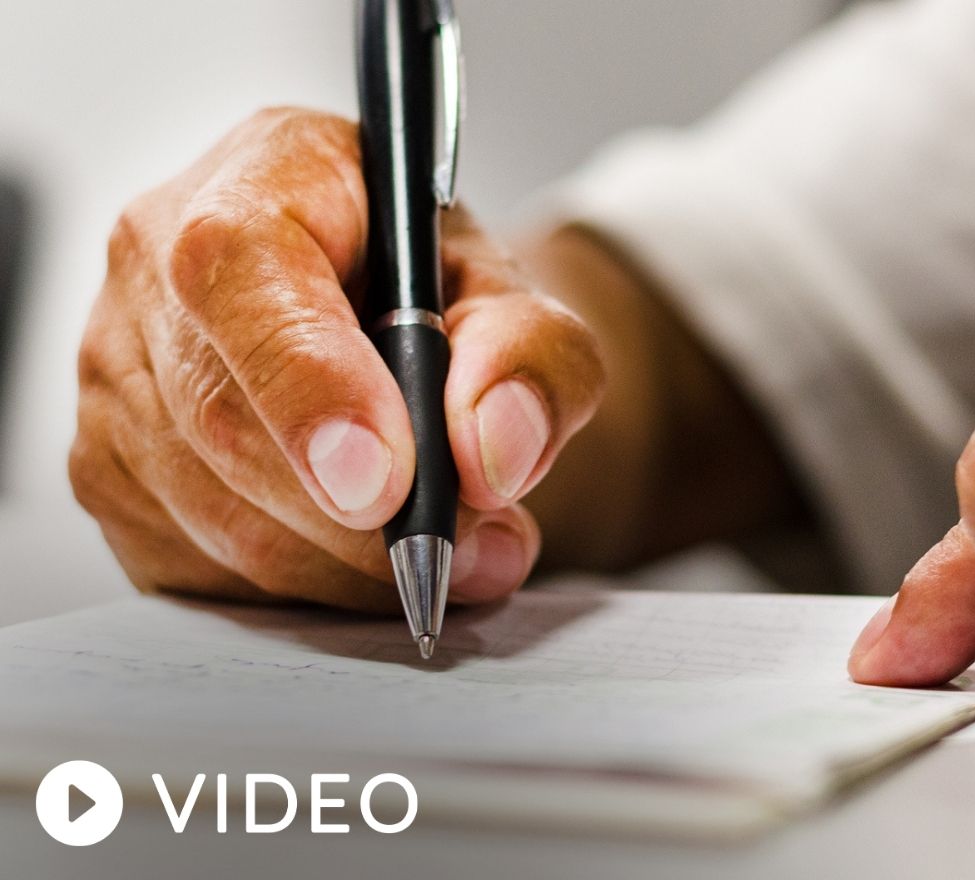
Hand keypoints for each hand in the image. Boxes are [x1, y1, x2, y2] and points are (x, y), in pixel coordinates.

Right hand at [70, 108, 603, 609]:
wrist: (394, 325)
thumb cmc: (439, 295)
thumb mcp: (520, 301)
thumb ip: (533, 358)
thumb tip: (494, 451)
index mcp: (262, 175)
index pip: (240, 269)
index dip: (308, 387)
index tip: (386, 484)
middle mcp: (154, 261)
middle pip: (225, 422)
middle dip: (364, 521)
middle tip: (481, 548)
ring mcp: (113, 371)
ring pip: (214, 515)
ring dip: (350, 567)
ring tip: (455, 553)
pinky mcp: (108, 472)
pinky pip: (199, 569)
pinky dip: (305, 590)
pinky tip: (370, 561)